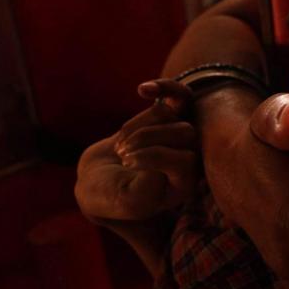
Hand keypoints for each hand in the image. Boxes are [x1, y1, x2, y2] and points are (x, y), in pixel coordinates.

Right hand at [75, 79, 199, 223]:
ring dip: (138, 126)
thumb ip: (146, 189)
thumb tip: (162, 163)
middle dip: (146, 138)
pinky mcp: (170, 116)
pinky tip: (143, 90)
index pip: (186, 160)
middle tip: (121, 154)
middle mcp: (190, 158)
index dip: (154, 157)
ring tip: (119, 147)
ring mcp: (180, 136)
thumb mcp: (127, 201)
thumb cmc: (113, 196)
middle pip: (185, 133)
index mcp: (186, 183)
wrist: (98, 181)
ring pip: (170, 115)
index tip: (127, 163)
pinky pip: (176, 94)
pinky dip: (163, 87)